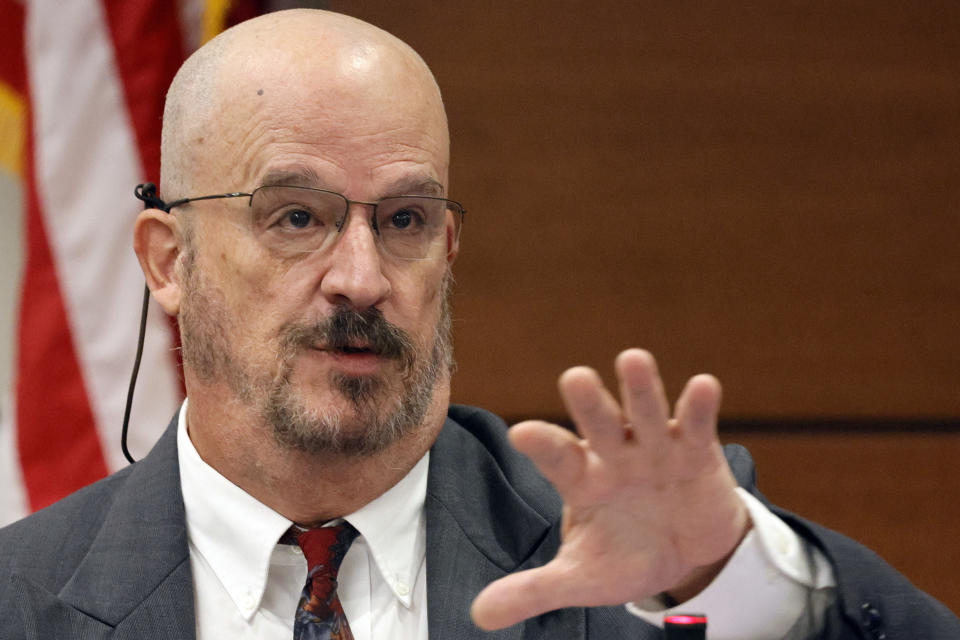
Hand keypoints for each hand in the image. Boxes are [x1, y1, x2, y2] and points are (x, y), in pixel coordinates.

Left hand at [470, 349, 749, 629]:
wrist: (685, 558)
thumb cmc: (626, 556)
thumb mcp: (582, 576)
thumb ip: (534, 590)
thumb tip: (478, 615)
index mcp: (581, 480)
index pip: (556, 457)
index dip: (541, 444)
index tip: (520, 433)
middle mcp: (613, 455)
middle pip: (598, 424)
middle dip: (588, 402)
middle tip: (574, 377)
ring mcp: (654, 447)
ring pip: (644, 413)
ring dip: (640, 389)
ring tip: (633, 359)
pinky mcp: (695, 451)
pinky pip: (695, 425)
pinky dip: (698, 407)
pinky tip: (703, 386)